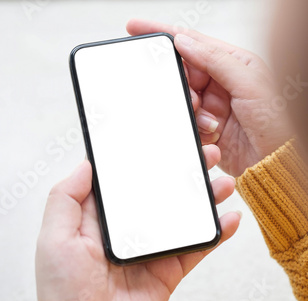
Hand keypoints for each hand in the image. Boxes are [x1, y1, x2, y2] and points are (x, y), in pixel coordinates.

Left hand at [35, 145, 239, 300]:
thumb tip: (86, 164)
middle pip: (157, 195)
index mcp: (96, 219)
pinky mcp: (166, 272)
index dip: (140, 161)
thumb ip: (66, 198)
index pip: (122, 182)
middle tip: (202, 153)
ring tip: (222, 180)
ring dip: (204, 199)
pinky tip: (229, 218)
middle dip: (180, 173)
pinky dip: (215, 235)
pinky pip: (195, 250)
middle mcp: (124, 231)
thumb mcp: (54, 238)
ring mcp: (148, 250)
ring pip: (181, 217)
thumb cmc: (63, 290)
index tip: (159, 140)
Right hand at [127, 19, 291, 176]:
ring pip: (181, 98)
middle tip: (193, 101)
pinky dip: (195, 127)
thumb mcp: (249, 82)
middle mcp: (219, 81)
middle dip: (181, 86)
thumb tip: (184, 42)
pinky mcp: (205, 125)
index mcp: (232, 62)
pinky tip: (213, 133)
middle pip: (182, 73)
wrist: (276, 162)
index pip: (191, 42)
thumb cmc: (276, 121)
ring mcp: (211, 103)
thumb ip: (215, 60)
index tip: (136, 28)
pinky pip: (185, 120)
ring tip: (212, 122)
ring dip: (192, 111)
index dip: (162, 34)